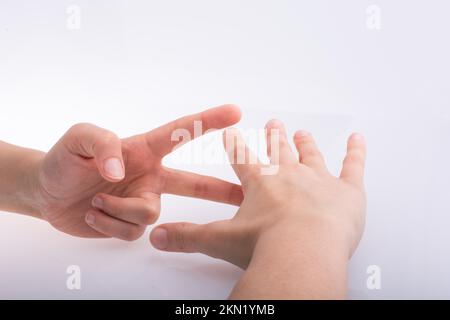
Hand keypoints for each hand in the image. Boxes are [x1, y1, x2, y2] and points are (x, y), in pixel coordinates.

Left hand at [32, 105, 242, 239]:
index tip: (235, 113)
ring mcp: (143, 200)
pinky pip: (132, 232)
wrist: (47, 193)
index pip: (181, 133)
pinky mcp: (131, 224)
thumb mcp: (78, 138)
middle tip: (248, 193)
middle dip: (221, 189)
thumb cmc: (65, 160)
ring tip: (95, 201)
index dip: (208, 121)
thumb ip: (102, 142)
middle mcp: (150, 176)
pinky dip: (108, 224)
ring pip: (150, 214)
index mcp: (144, 150)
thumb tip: (122, 171)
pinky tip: (93, 214)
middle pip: (194, 184)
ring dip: (118, 209)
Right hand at [150, 119, 366, 268]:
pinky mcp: (347, 192)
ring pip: (310, 155)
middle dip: (274, 137)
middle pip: (278, 150)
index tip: (230, 132)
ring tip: (301, 132)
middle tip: (273, 123)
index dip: (234, 144)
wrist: (302, 252)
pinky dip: (356, 151)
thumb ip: (186, 237)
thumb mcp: (218, 241)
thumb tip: (155, 236)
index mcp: (259, 183)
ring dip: (305, 143)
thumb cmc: (263, 245)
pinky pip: (354, 165)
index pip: (242, 158)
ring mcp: (319, 180)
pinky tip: (358, 138)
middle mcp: (288, 175)